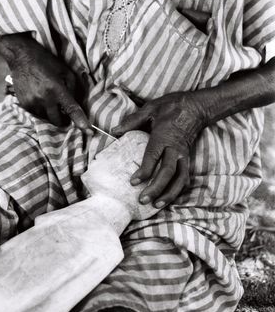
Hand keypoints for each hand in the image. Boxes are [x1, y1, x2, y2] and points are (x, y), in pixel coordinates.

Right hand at [1, 33, 89, 129]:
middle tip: (65, 114)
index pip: (71, 109)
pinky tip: (40, 98)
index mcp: (56, 88)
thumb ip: (73, 88)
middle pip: (57, 121)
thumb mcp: (65, 71)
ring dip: (51, 114)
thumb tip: (76, 103)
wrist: (21, 57)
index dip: (81, 121)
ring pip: (45, 119)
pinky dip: (41, 110)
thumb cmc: (46, 61)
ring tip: (49, 101)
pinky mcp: (23, 104)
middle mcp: (44, 98)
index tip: (89, 131)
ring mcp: (32, 102)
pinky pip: (35, 115)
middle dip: (63, 120)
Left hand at [112, 91, 206, 208]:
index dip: (144, 171)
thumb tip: (114, 131)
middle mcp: (175, 149)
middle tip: (143, 199)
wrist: (196, 107)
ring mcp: (183, 155)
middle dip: (156, 188)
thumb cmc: (171, 106)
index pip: (153, 157)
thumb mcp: (150, 108)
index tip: (133, 182)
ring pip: (179, 179)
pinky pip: (185, 177)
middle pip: (167, 172)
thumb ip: (132, 121)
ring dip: (169, 194)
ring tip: (156, 205)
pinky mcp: (188, 158)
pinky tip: (169, 198)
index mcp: (163, 136)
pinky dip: (178, 189)